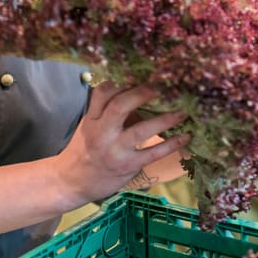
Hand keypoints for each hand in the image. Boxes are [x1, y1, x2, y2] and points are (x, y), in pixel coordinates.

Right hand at [55, 82, 190, 204]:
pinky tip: (185, 136)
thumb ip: (110, 111)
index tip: (140, 75)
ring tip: (183, 112)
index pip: (102, 93)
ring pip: (140, 130)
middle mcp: (101, 133)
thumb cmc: (86, 149)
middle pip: (119, 107)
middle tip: (161, 88)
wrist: (72, 182)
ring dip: (165, 120)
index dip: (121, 82)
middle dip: (141, 94)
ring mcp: (114, 150)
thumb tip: (142, 91)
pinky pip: (153, 153)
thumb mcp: (91, 126)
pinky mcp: (127, 166)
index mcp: (92, 119)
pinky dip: (171, 144)